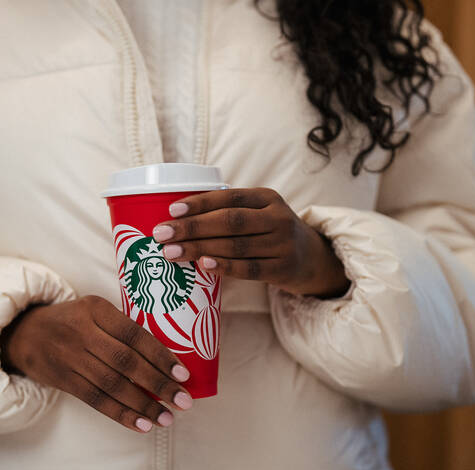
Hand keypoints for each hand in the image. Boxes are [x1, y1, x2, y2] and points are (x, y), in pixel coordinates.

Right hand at [0, 295, 193, 432]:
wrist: (24, 333)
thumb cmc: (73, 321)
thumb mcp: (94, 310)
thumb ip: (122, 328)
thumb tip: (167, 358)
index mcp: (96, 309)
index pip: (134, 334)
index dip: (160, 355)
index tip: (183, 374)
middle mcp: (82, 332)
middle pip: (125, 362)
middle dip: (158, 384)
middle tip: (183, 401)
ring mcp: (70, 357)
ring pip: (112, 385)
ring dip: (143, 404)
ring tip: (167, 418)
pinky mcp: (63, 379)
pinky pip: (96, 400)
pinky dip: (121, 414)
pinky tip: (142, 424)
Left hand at [151, 187, 350, 298]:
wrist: (312, 259)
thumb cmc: (270, 233)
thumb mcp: (259, 213)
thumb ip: (229, 212)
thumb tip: (175, 218)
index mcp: (267, 198)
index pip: (229, 197)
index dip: (200, 203)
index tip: (171, 210)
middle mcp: (277, 218)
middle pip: (229, 221)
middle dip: (192, 227)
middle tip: (161, 234)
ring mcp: (282, 244)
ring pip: (235, 245)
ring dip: (199, 249)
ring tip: (170, 253)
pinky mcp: (283, 269)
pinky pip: (249, 269)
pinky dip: (225, 267)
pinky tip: (203, 265)